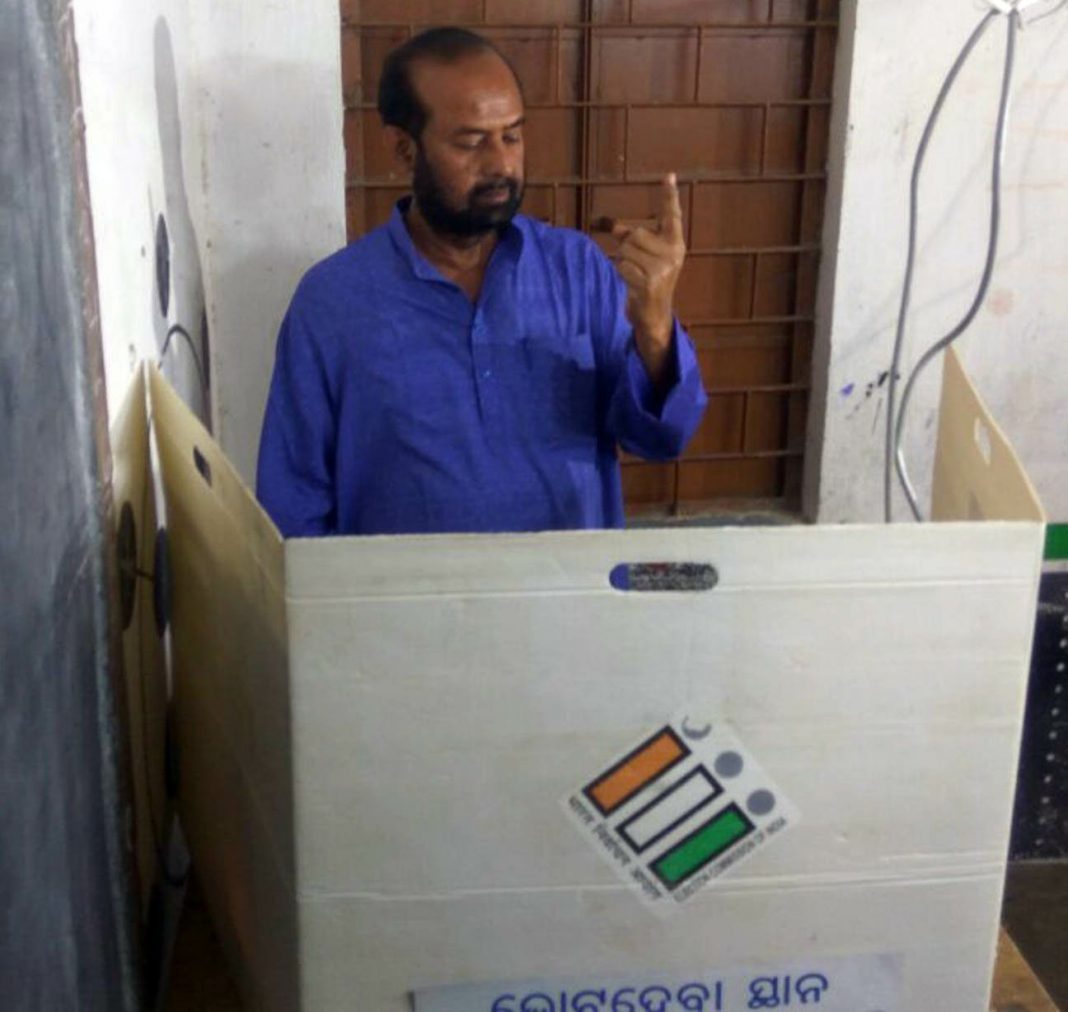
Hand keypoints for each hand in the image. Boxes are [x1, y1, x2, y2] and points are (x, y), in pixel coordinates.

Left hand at [612, 173, 685, 389]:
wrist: (654, 317)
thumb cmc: (647, 282)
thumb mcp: (645, 258)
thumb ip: (632, 240)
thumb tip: (610, 225)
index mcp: (676, 244)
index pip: (672, 215)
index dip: (669, 196)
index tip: (669, 175)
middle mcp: (673, 254)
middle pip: (635, 234)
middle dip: (626, 246)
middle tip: (634, 264)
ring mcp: (662, 269)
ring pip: (626, 250)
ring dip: (622, 261)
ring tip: (633, 275)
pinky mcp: (650, 282)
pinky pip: (622, 266)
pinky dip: (620, 273)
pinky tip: (631, 284)